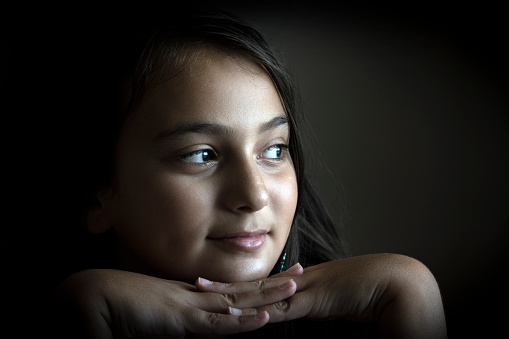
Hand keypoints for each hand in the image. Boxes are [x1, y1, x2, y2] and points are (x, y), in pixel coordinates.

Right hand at [53, 268, 299, 337]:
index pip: (233, 291)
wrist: (95, 298)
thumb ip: (182, 319)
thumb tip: (197, 323)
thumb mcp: (160, 315)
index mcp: (193, 296)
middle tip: (302, 272)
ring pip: (239, 302)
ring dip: (268, 296)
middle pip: (244, 290)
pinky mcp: (182, 319)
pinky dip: (242, 321)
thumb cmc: (122, 305)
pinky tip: (265, 317)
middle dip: (273, 284)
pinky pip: (219, 323)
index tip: (279, 278)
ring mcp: (191, 305)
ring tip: (296, 287)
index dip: (258, 286)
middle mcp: (198, 297)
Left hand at [199, 254, 446, 337]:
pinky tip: (235, 309)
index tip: (217, 283)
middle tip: (194, 280)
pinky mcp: (313, 302)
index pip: (263, 284)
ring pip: (258, 292)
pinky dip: (256, 308)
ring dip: (230, 292)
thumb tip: (304, 307)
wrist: (393, 282)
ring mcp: (302, 290)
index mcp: (301, 283)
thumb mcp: (336, 300)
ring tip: (201, 288)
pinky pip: (278, 306)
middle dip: (224, 284)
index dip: (239, 284)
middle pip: (252, 283)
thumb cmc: (369, 291)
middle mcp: (296, 283)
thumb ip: (317, 304)